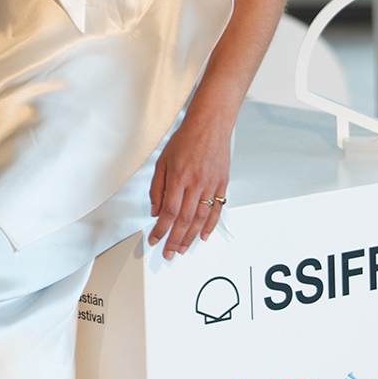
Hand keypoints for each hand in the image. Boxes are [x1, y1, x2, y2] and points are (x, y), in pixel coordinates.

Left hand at [148, 111, 230, 260]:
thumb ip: (157, 188)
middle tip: (168, 253)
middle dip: (174, 240)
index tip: (155, 240)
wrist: (210, 125)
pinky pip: (216, 210)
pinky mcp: (222, 184)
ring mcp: (210, 185)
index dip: (160, 230)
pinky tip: (203, 236)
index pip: (168, 212)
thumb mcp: (162, 162)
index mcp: (178, 177)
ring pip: (200, 219)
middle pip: (184, 220)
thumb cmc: (185, 140)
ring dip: (190, 237)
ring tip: (182, 249)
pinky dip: (210, 226)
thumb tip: (155, 212)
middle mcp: (195, 183)